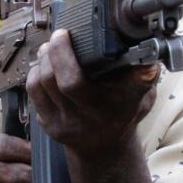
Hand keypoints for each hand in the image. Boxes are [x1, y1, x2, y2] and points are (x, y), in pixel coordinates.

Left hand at [26, 29, 157, 155]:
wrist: (104, 148)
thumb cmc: (122, 113)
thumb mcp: (141, 96)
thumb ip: (143, 76)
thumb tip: (149, 54)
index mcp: (112, 108)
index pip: (94, 84)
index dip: (78, 58)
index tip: (73, 35)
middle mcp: (87, 118)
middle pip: (63, 81)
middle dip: (57, 51)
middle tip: (60, 35)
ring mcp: (65, 123)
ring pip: (42, 84)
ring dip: (43, 60)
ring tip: (49, 47)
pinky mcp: (48, 124)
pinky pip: (34, 93)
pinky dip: (35, 73)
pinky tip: (43, 64)